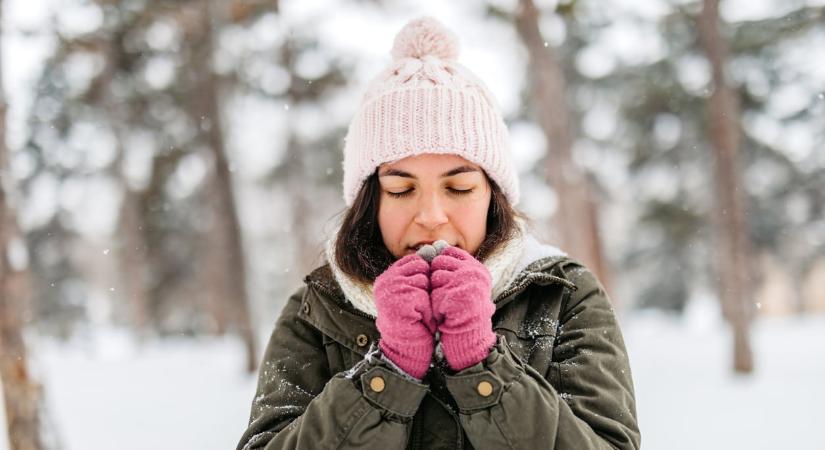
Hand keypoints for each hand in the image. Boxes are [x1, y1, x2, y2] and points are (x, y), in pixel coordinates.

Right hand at [374, 254, 435, 378]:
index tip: (422, 292)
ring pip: (423, 280)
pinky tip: (418, 319)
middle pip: (420, 267)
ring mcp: (390, 290)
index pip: (415, 260)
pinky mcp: (398, 302)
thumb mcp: (416, 290)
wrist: (407, 347)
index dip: (425, 275)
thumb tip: (434, 245)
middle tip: (419, 305)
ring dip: (428, 298)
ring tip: (418, 313)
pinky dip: (426, 309)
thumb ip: (421, 270)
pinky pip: (423, 296)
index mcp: (388, 276)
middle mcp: (386, 281)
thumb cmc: (415, 319)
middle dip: (426, 286)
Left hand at [430, 246, 495, 371]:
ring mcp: (467, 283)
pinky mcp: (456, 296)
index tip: (444, 280)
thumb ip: (451, 265)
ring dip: (435, 292)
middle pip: (439, 262)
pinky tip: (445, 313)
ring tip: (447, 305)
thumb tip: (434, 244)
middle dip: (437, 279)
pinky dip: (436, 304)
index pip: (449, 252)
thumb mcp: (462, 284)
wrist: (469, 337)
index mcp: (477, 269)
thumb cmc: (461, 311)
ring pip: (435, 276)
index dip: (441, 265)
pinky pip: (435, 292)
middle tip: (447, 296)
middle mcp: (475, 273)